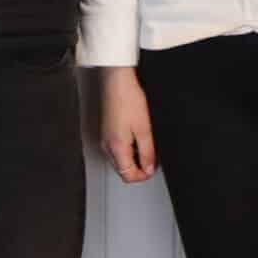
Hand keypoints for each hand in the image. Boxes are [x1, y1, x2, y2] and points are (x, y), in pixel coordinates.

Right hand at [98, 67, 157, 182]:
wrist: (116, 81)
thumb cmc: (128, 99)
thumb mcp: (144, 129)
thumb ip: (147, 152)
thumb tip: (149, 168)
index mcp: (116, 147)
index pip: (128, 175)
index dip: (142, 176)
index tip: (153, 169)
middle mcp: (107, 145)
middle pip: (122, 169)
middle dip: (138, 168)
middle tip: (152, 158)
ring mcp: (105, 138)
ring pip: (119, 159)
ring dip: (133, 158)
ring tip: (145, 145)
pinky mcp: (106, 130)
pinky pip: (116, 148)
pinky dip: (127, 148)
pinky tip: (136, 136)